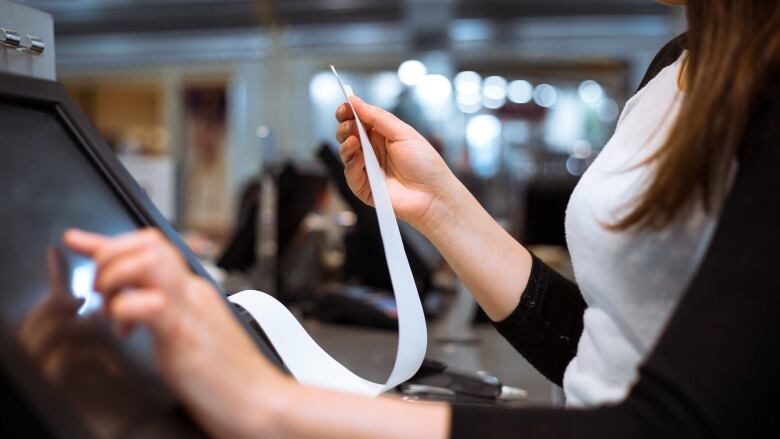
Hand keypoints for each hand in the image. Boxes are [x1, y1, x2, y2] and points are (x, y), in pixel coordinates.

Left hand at [63, 228, 292, 438]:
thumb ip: (169, 318)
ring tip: (112, 307)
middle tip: (101, 293)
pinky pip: (151, 304)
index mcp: (194, 293)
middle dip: (110, 258)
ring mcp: (192, 310)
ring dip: (116, 277)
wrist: (263, 403)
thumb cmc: (231, 380)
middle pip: (149, 243)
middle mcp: (193, 293)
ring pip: (149, 261)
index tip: (78, 241)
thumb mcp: (194, 338)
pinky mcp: (186, 335)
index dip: (109, 242)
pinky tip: (127, 329)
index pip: (153, 247)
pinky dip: (126, 310)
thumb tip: (142, 308)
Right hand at [335, 96, 455, 231]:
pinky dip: (351, 164)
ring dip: (346, 144)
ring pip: (345, 153)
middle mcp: (372, 150)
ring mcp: (367, 169)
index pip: (358, 120)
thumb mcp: (403, 133)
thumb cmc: (425, 164)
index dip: (349, 112)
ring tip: (353, 140)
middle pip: (347, 135)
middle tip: (349, 124)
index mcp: (382, 135)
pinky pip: (350, 174)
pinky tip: (358, 158)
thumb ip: (377, 117)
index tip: (345, 107)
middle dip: (344, 127)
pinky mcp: (364, 187)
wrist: (433, 194)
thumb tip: (355, 101)